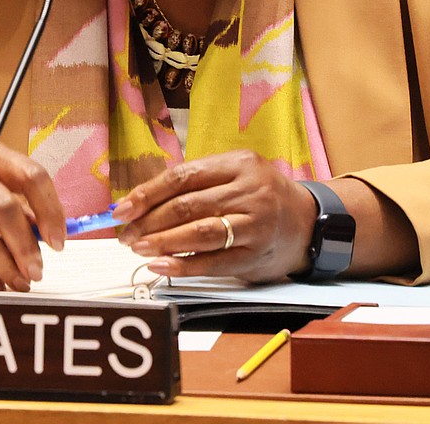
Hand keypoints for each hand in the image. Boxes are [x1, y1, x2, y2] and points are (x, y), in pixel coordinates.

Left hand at [112, 151, 317, 282]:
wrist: (308, 222)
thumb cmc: (259, 197)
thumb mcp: (234, 175)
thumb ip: (195, 184)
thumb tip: (140, 203)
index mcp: (238, 164)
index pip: (183, 176)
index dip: (147, 193)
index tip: (122, 209)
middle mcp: (249, 191)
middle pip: (187, 205)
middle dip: (149, 221)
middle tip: (126, 234)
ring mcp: (255, 223)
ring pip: (199, 232)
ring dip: (162, 242)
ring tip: (138, 248)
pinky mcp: (256, 254)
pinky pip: (213, 262)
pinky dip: (183, 265)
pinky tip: (161, 266)